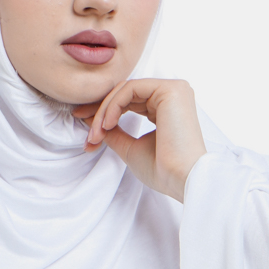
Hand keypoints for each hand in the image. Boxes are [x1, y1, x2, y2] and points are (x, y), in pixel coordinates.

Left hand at [73, 78, 206, 201]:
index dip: (104, 113)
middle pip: (125, 93)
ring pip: (125, 90)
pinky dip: (113, 106)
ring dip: (104, 112)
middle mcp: (171, 95)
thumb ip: (114, 133)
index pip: (129, 101)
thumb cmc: (162, 170)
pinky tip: (107, 125)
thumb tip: (93, 123)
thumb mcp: (131, 148)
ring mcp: (172, 89)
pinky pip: (130, 89)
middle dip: (99, 112)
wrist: (182, 179)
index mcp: (165, 107)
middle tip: (87, 134)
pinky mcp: (170, 89)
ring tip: (95, 135)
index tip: (88, 132)